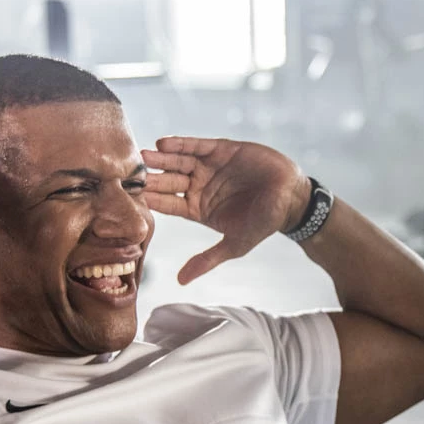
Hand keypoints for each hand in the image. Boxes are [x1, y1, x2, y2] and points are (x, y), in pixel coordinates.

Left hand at [141, 137, 310, 283]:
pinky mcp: (220, 149)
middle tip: (132, 174)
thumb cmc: (263, 224)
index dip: (153, 201)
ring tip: (144, 154)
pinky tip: (164, 142)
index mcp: (197, 209)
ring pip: (178, 161)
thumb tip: (181, 281)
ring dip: (161, 158)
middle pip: (168, 181)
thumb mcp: (234, 245)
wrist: (291, 198)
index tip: (135, 199)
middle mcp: (199, 186)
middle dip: (152, 178)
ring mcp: (208, 167)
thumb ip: (206, 259)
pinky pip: (196, 145)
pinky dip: (181, 143)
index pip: (169, 204)